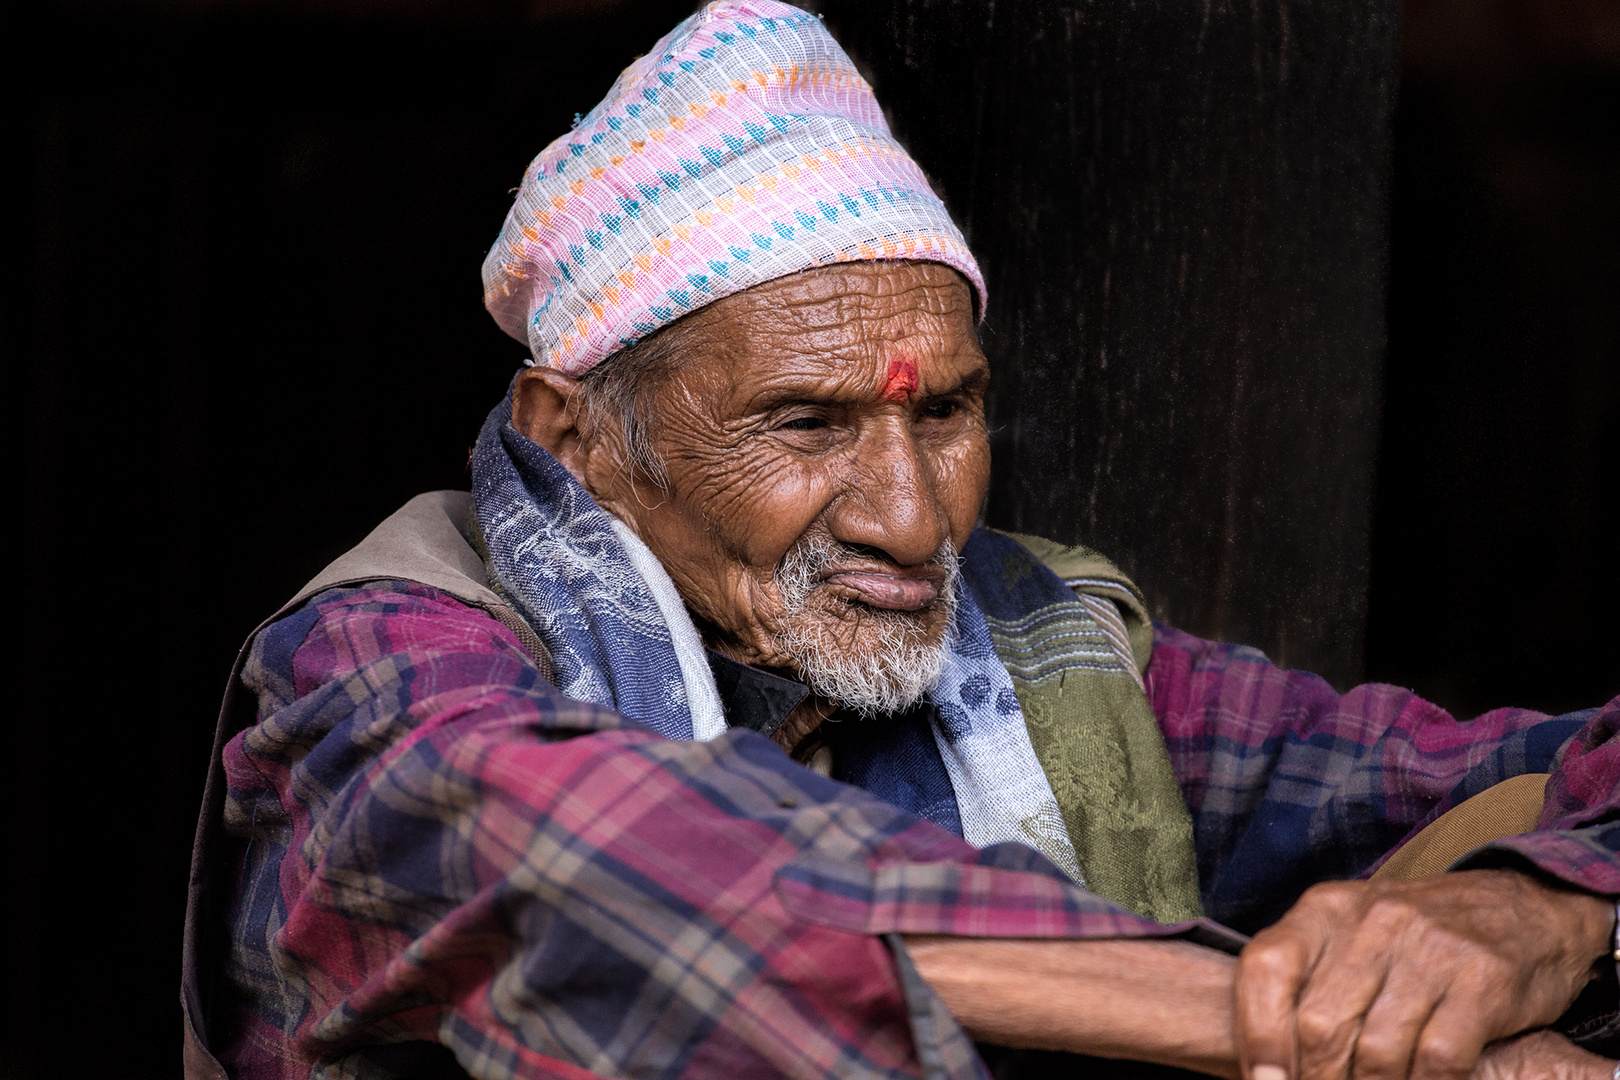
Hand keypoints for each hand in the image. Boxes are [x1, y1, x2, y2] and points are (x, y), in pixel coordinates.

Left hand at [1235, 869, 1612, 1079]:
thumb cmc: (1415, 941)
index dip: (1256, 1034)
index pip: (1266, 968)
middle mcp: (1372, 921)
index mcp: (1325, 909)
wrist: (1523, 911)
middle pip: (1320, 1024)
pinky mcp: (1482, 980)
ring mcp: (1429, 948)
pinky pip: (1436, 1060)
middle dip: (1318, 1077)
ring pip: (1376, 1052)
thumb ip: (1307, 984)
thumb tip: (1264, 1062)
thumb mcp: (1350, 938)